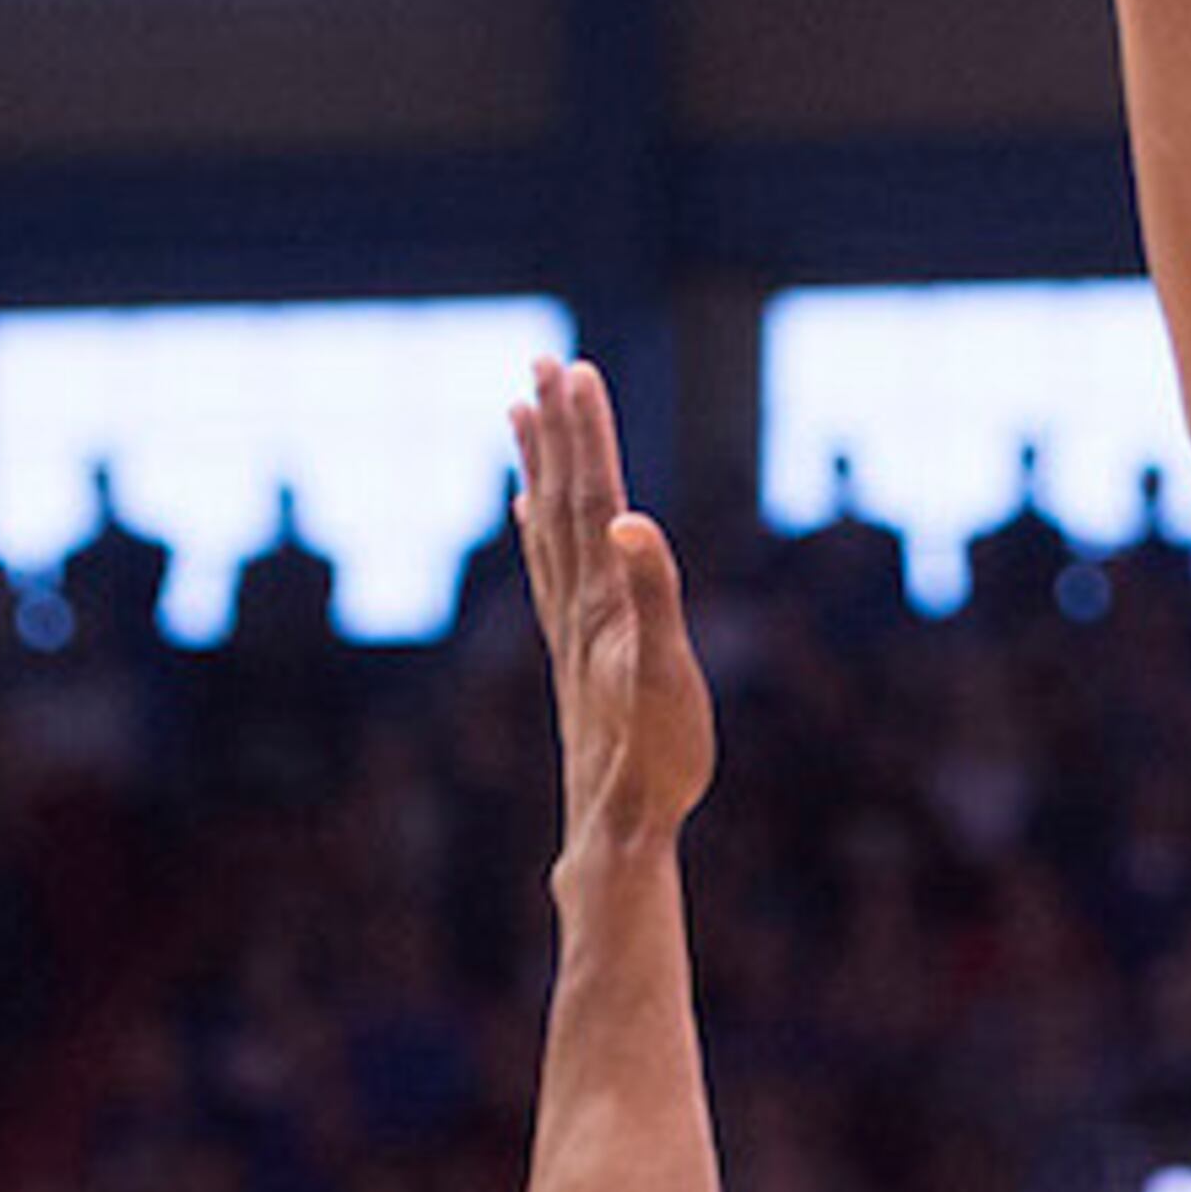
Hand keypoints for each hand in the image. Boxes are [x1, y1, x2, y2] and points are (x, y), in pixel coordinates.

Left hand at [514, 358, 713, 860]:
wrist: (615, 828)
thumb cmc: (655, 757)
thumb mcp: (668, 675)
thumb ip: (652, 594)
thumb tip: (630, 522)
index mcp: (603, 598)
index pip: (592, 496)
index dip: (586, 433)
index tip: (574, 370)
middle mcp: (577, 602)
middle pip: (562, 497)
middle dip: (557, 428)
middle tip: (542, 363)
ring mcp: (570, 626)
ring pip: (548, 526)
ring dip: (540, 464)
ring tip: (522, 413)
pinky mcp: (573, 651)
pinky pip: (548, 567)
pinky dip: (538, 523)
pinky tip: (529, 510)